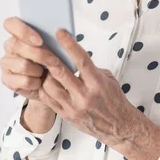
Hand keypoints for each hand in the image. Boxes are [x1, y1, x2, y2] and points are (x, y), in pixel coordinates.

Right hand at [0, 16, 65, 101]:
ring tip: (46, 72)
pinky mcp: (7, 79)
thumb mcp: (55, 47)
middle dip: (40, 54)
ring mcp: (6, 63)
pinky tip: (40, 82)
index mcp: (18, 33)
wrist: (49, 85)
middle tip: (55, 60)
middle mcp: (9, 46)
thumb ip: (52, 37)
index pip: (11, 24)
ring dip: (40, 70)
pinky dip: (36, 83)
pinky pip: (24, 81)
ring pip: (23, 64)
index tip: (40, 40)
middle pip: (17, 45)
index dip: (24, 31)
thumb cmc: (52, 61)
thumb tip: (62, 31)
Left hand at [39, 28, 137, 146]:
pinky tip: (46, 81)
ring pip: (50, 85)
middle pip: (60, 72)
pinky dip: (44, 87)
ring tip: (46, 66)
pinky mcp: (66, 115)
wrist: (118, 127)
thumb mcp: (108, 79)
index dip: (69, 44)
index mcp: (97, 83)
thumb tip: (74, 57)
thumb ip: (91, 69)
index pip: (81, 59)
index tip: (60, 32)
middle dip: (49, 57)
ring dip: (45, 73)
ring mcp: (73, 107)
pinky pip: (47, 99)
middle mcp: (84, 95)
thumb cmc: (114, 100)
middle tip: (41, 46)